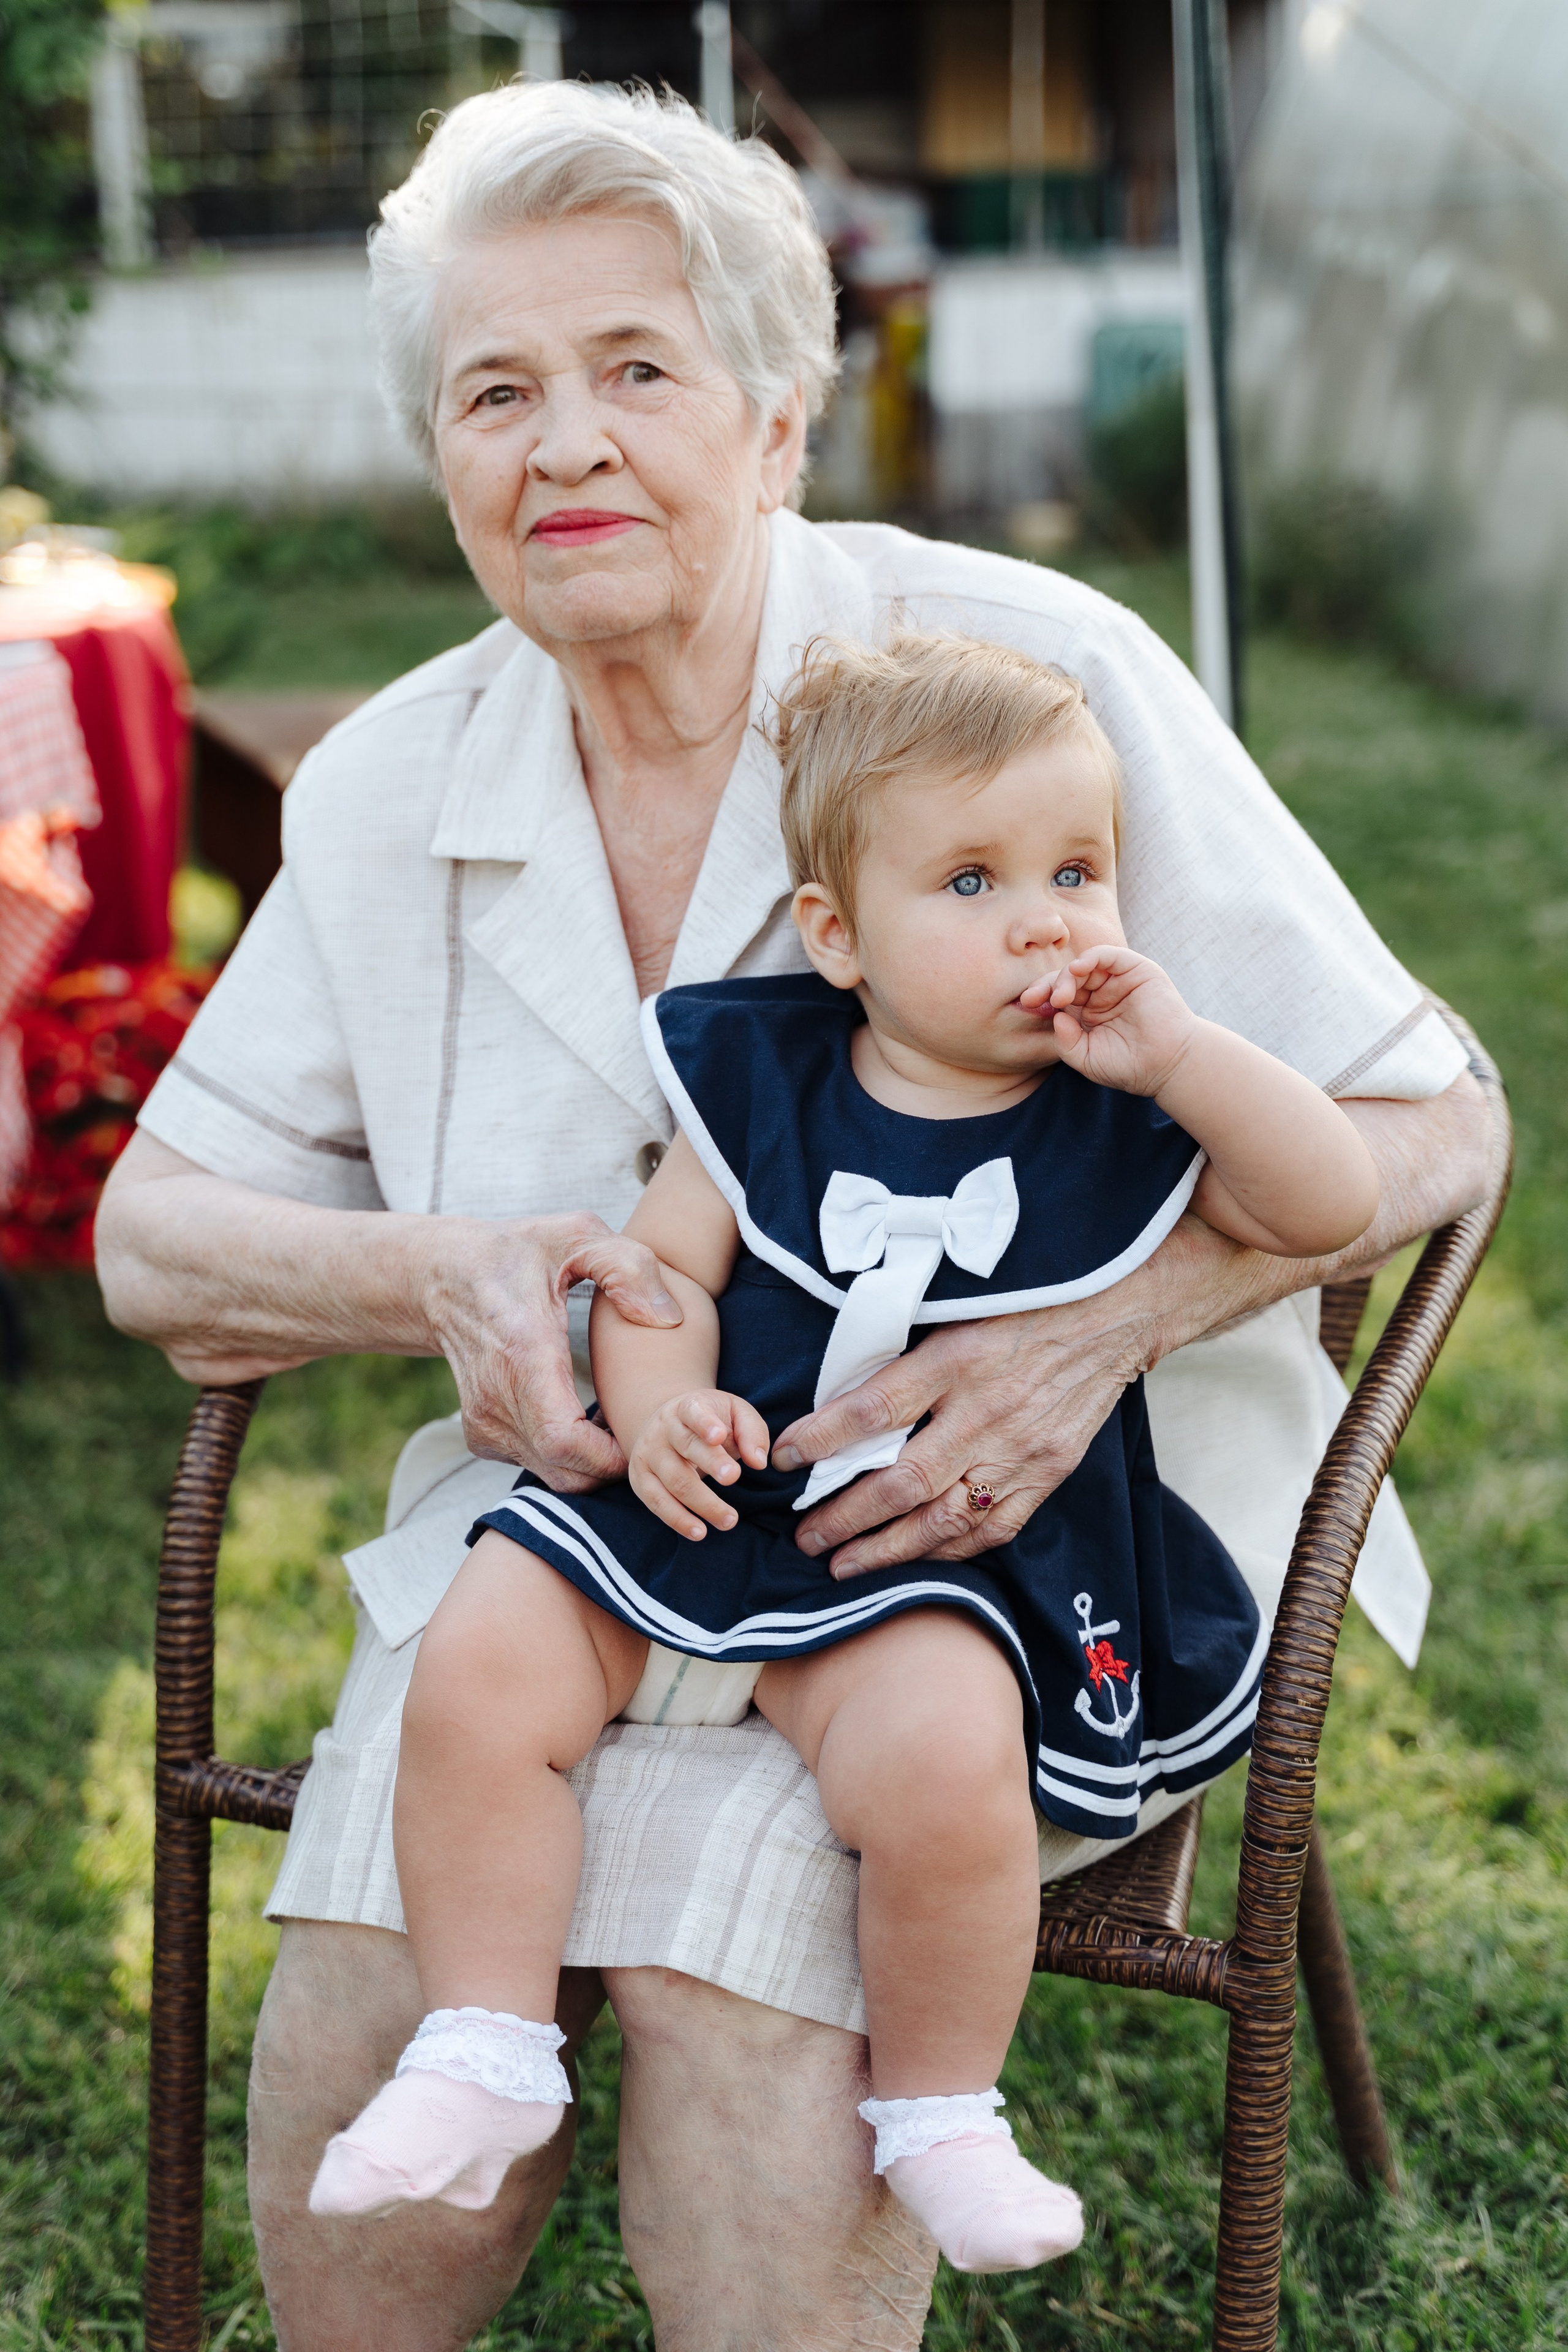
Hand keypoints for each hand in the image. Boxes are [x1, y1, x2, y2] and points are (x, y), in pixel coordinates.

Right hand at [424, 1212, 684, 1490]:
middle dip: (615, 1463)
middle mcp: (496, 1399)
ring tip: (617, 1420)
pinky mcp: (481, 1435)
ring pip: (553, 1475)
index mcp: (523, 1353)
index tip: (643, 1427)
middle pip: (566, 1471)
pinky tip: (585, 1418)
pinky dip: (569, 1458)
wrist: (444, 1275)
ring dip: (595, 1462)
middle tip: (644, 1426)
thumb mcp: (576, 1236)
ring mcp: (484, 1422)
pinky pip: (536, 1465)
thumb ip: (628, 1267)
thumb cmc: (517, 1253)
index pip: (564, 1439)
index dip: (612, 1453)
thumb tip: (666, 1320)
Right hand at [628, 1389, 770, 1540]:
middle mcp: (664, 1429)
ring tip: (729, 1520)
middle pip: (686, 1446)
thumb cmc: (710, 1420)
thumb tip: (759, 1462)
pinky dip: (677, 1519)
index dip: (704, 1423)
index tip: (719, 1436)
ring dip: (702, 1502)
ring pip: (674, 1480)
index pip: (694, 1412)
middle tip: (733, 1478)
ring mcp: (649, 1454)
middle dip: (710, 1463)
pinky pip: (656, 1502)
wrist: (667, 1424)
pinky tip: (699, 1532)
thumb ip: (752, 1432)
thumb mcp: (735, 1413)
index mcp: (688, 1407)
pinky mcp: (640, 1478)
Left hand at [778, 1217, 1269, 1577]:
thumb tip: (839, 1393)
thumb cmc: (1026, 1302)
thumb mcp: (957, 1308)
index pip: (873, 1410)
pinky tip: (914, 1560)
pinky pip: (992, 1529)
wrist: (1118, 1312)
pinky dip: (948, 1550)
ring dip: (887, 1549)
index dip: (822, 1440)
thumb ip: (905, 1350)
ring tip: (843, 1565)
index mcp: (957, 1358)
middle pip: (902, 1481)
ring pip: (943, 1518)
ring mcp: (1021, 1449)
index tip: (783, 1459)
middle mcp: (987, 1410)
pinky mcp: (1049, 1472)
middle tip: (804, 1538)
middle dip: (845, 1518)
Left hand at [1021, 946, 1195, 1097]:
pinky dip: (1090, 958)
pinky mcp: (1136, 970)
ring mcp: (1118, 980)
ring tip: (1060, 996)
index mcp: (1087, 1011)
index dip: (1041, 996)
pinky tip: (1078, 970)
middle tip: (1037, 998)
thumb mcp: (1086, 1059)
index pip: (1057, 995)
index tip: (1026, 1004)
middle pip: (1066, 978)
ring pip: (1084, 965)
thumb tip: (1055, 1017)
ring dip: (1066, 976)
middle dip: (1048, 985)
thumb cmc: (1129, 1066)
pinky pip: (1108, 955)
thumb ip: (1065, 1041)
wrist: (1167, 1066)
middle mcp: (1100, 992)